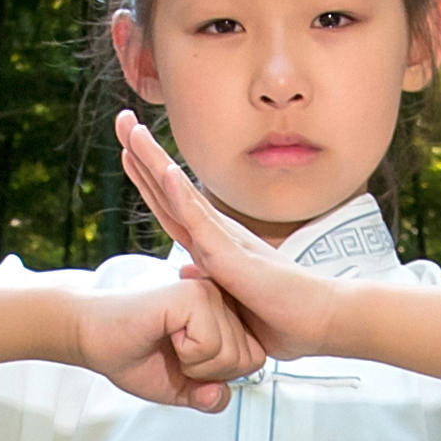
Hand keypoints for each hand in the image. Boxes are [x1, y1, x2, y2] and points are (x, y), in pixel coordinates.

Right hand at [63, 265, 263, 411]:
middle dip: (207, 374)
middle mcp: (222, 298)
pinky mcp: (192, 295)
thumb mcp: (181, 389)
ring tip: (168, 342)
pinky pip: (209, 345)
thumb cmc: (133, 356)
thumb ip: (210, 397)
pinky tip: (165, 333)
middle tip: (174, 354)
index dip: (219, 377)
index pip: (254, 361)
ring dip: (194, 365)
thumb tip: (219, 394)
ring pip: (230, 354)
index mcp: (225, 316)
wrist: (93, 338)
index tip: (186, 362)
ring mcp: (209, 293)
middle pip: (247, 360)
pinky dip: (185, 354)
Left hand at [116, 111, 329, 361]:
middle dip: (143, 153)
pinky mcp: (231, 255)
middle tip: (121, 119)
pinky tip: (165, 170)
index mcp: (213, 244)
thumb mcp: (231, 302)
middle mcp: (216, 233)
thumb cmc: (283, 315)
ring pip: (178, 194)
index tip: (127, 148)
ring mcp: (223, 240)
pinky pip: (200, 221)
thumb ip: (208, 284)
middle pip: (168, 188)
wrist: (319, 322)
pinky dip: (181, 194)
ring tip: (131, 130)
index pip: (170, 205)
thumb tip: (184, 269)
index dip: (148, 175)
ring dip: (154, 160)